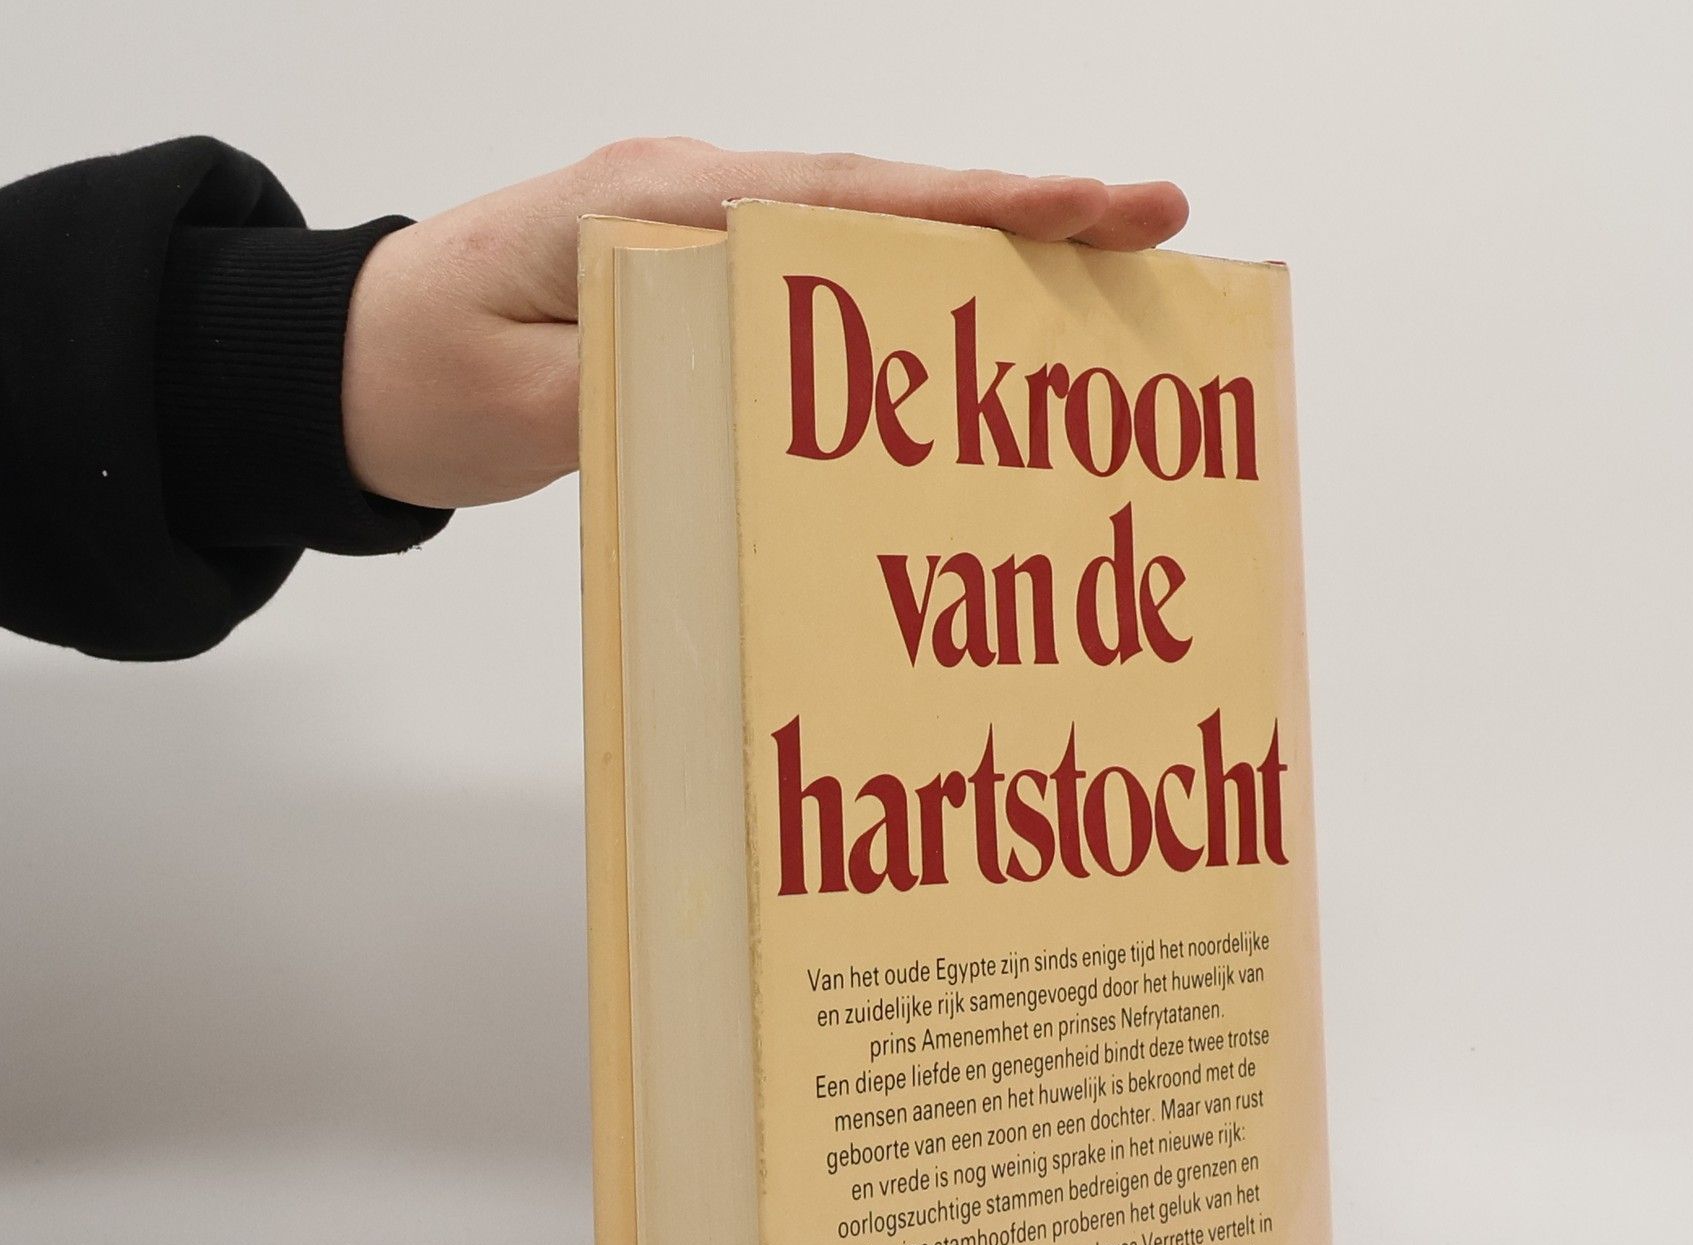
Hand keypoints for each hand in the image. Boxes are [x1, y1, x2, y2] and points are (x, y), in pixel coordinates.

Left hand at [340, 141, 1188, 510]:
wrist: (347, 365)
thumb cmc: (422, 380)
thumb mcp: (529, 407)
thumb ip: (649, 387)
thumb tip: (778, 387)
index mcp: (657, 208)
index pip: (847, 199)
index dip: (978, 207)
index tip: (1093, 205)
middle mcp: (693, 199)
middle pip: (887, 199)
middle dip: (1025, 213)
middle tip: (1156, 223)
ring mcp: (699, 231)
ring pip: (868, 232)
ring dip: (982, 250)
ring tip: (1105, 273)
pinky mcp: (697, 274)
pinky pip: (826, 277)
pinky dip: (912, 292)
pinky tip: (976, 325)